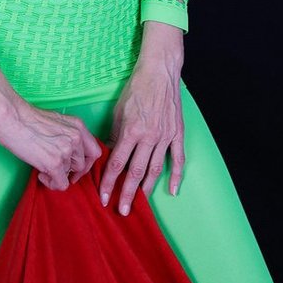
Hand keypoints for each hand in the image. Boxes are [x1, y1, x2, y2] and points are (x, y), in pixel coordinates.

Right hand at [0, 101, 102, 189]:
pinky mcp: (54, 163)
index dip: (85, 163)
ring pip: (70, 175)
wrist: (13, 118)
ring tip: (44, 167)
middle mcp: (76, 138)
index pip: (94, 152)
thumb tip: (70, 153)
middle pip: (82, 166)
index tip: (74, 167)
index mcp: (78, 126)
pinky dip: (51, 183)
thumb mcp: (57, 121)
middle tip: (56, 169)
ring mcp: (66, 151)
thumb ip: (68, 135)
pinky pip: (61, 184)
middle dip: (69, 170)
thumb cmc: (29, 119)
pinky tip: (41, 173)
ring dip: (58, 174)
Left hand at [99, 22, 184, 214]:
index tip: (103, 196)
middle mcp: (149, 137)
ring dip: (146, 189)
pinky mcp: (178, 133)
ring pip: (155, 169)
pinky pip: (178, 159)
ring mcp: (165, 136)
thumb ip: (115, 133)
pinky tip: (173, 190)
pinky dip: (176, 176)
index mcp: (131, 130)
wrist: (160, 72)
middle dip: (127, 193)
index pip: (117, 163)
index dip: (108, 182)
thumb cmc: (137, 87)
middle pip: (136, 172)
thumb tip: (110, 152)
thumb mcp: (119, 109)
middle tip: (121, 211)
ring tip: (140, 204)